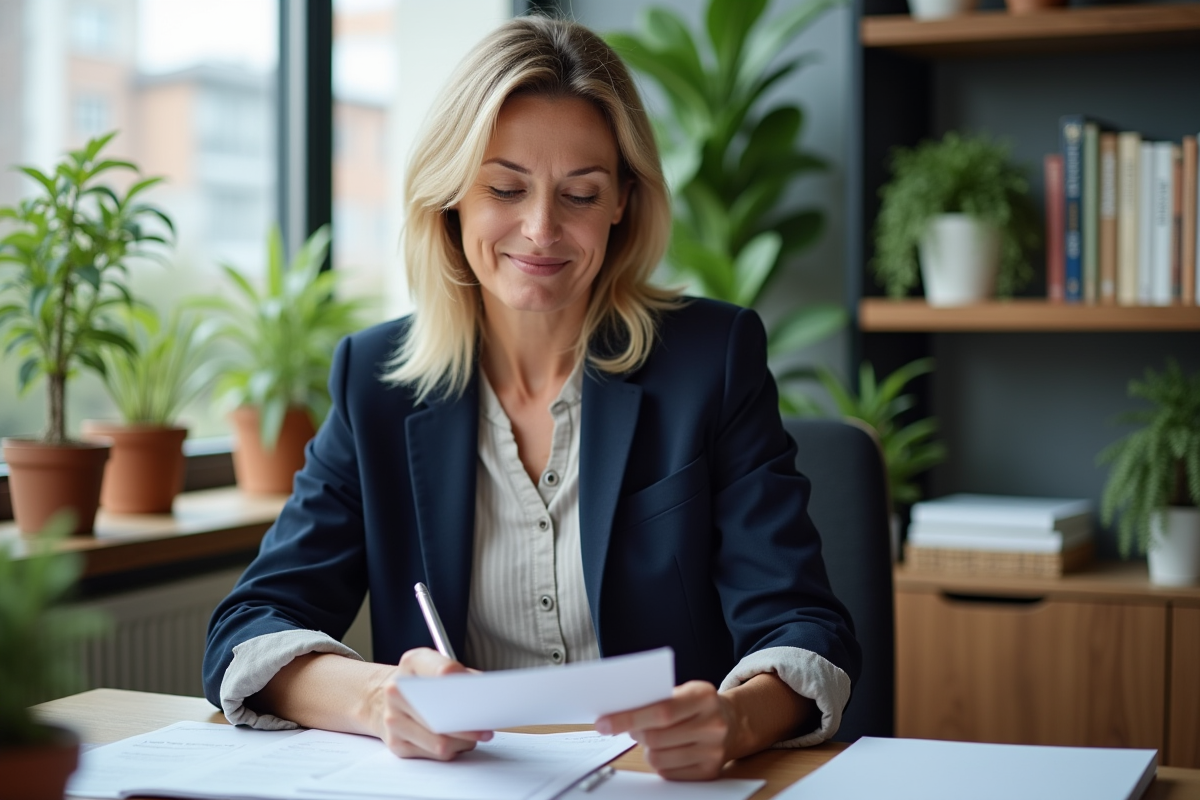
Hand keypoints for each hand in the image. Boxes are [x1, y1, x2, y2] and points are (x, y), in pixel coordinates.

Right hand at [375, 647, 492, 760]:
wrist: (384, 698)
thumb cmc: (420, 681)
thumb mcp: (439, 665)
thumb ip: (463, 674)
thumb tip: (486, 692)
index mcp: (412, 663)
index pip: (442, 671)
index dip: (463, 682)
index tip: (480, 691)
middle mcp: (397, 691)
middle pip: (441, 714)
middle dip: (469, 724)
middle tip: (487, 726)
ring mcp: (394, 719)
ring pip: (440, 742)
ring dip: (465, 741)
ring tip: (476, 735)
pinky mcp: (397, 744)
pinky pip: (435, 754)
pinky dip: (453, 750)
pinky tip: (458, 741)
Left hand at [594, 681, 734, 780]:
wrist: (733, 723)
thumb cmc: (697, 705)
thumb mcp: (684, 691)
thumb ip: (656, 699)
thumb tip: (616, 713)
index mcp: (704, 697)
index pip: (660, 711)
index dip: (628, 718)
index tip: (602, 723)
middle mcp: (713, 725)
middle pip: (656, 737)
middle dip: (635, 733)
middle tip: (631, 728)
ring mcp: (713, 751)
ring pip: (658, 758)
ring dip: (647, 749)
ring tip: (652, 738)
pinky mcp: (709, 772)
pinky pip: (668, 773)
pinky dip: (660, 762)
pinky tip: (667, 750)